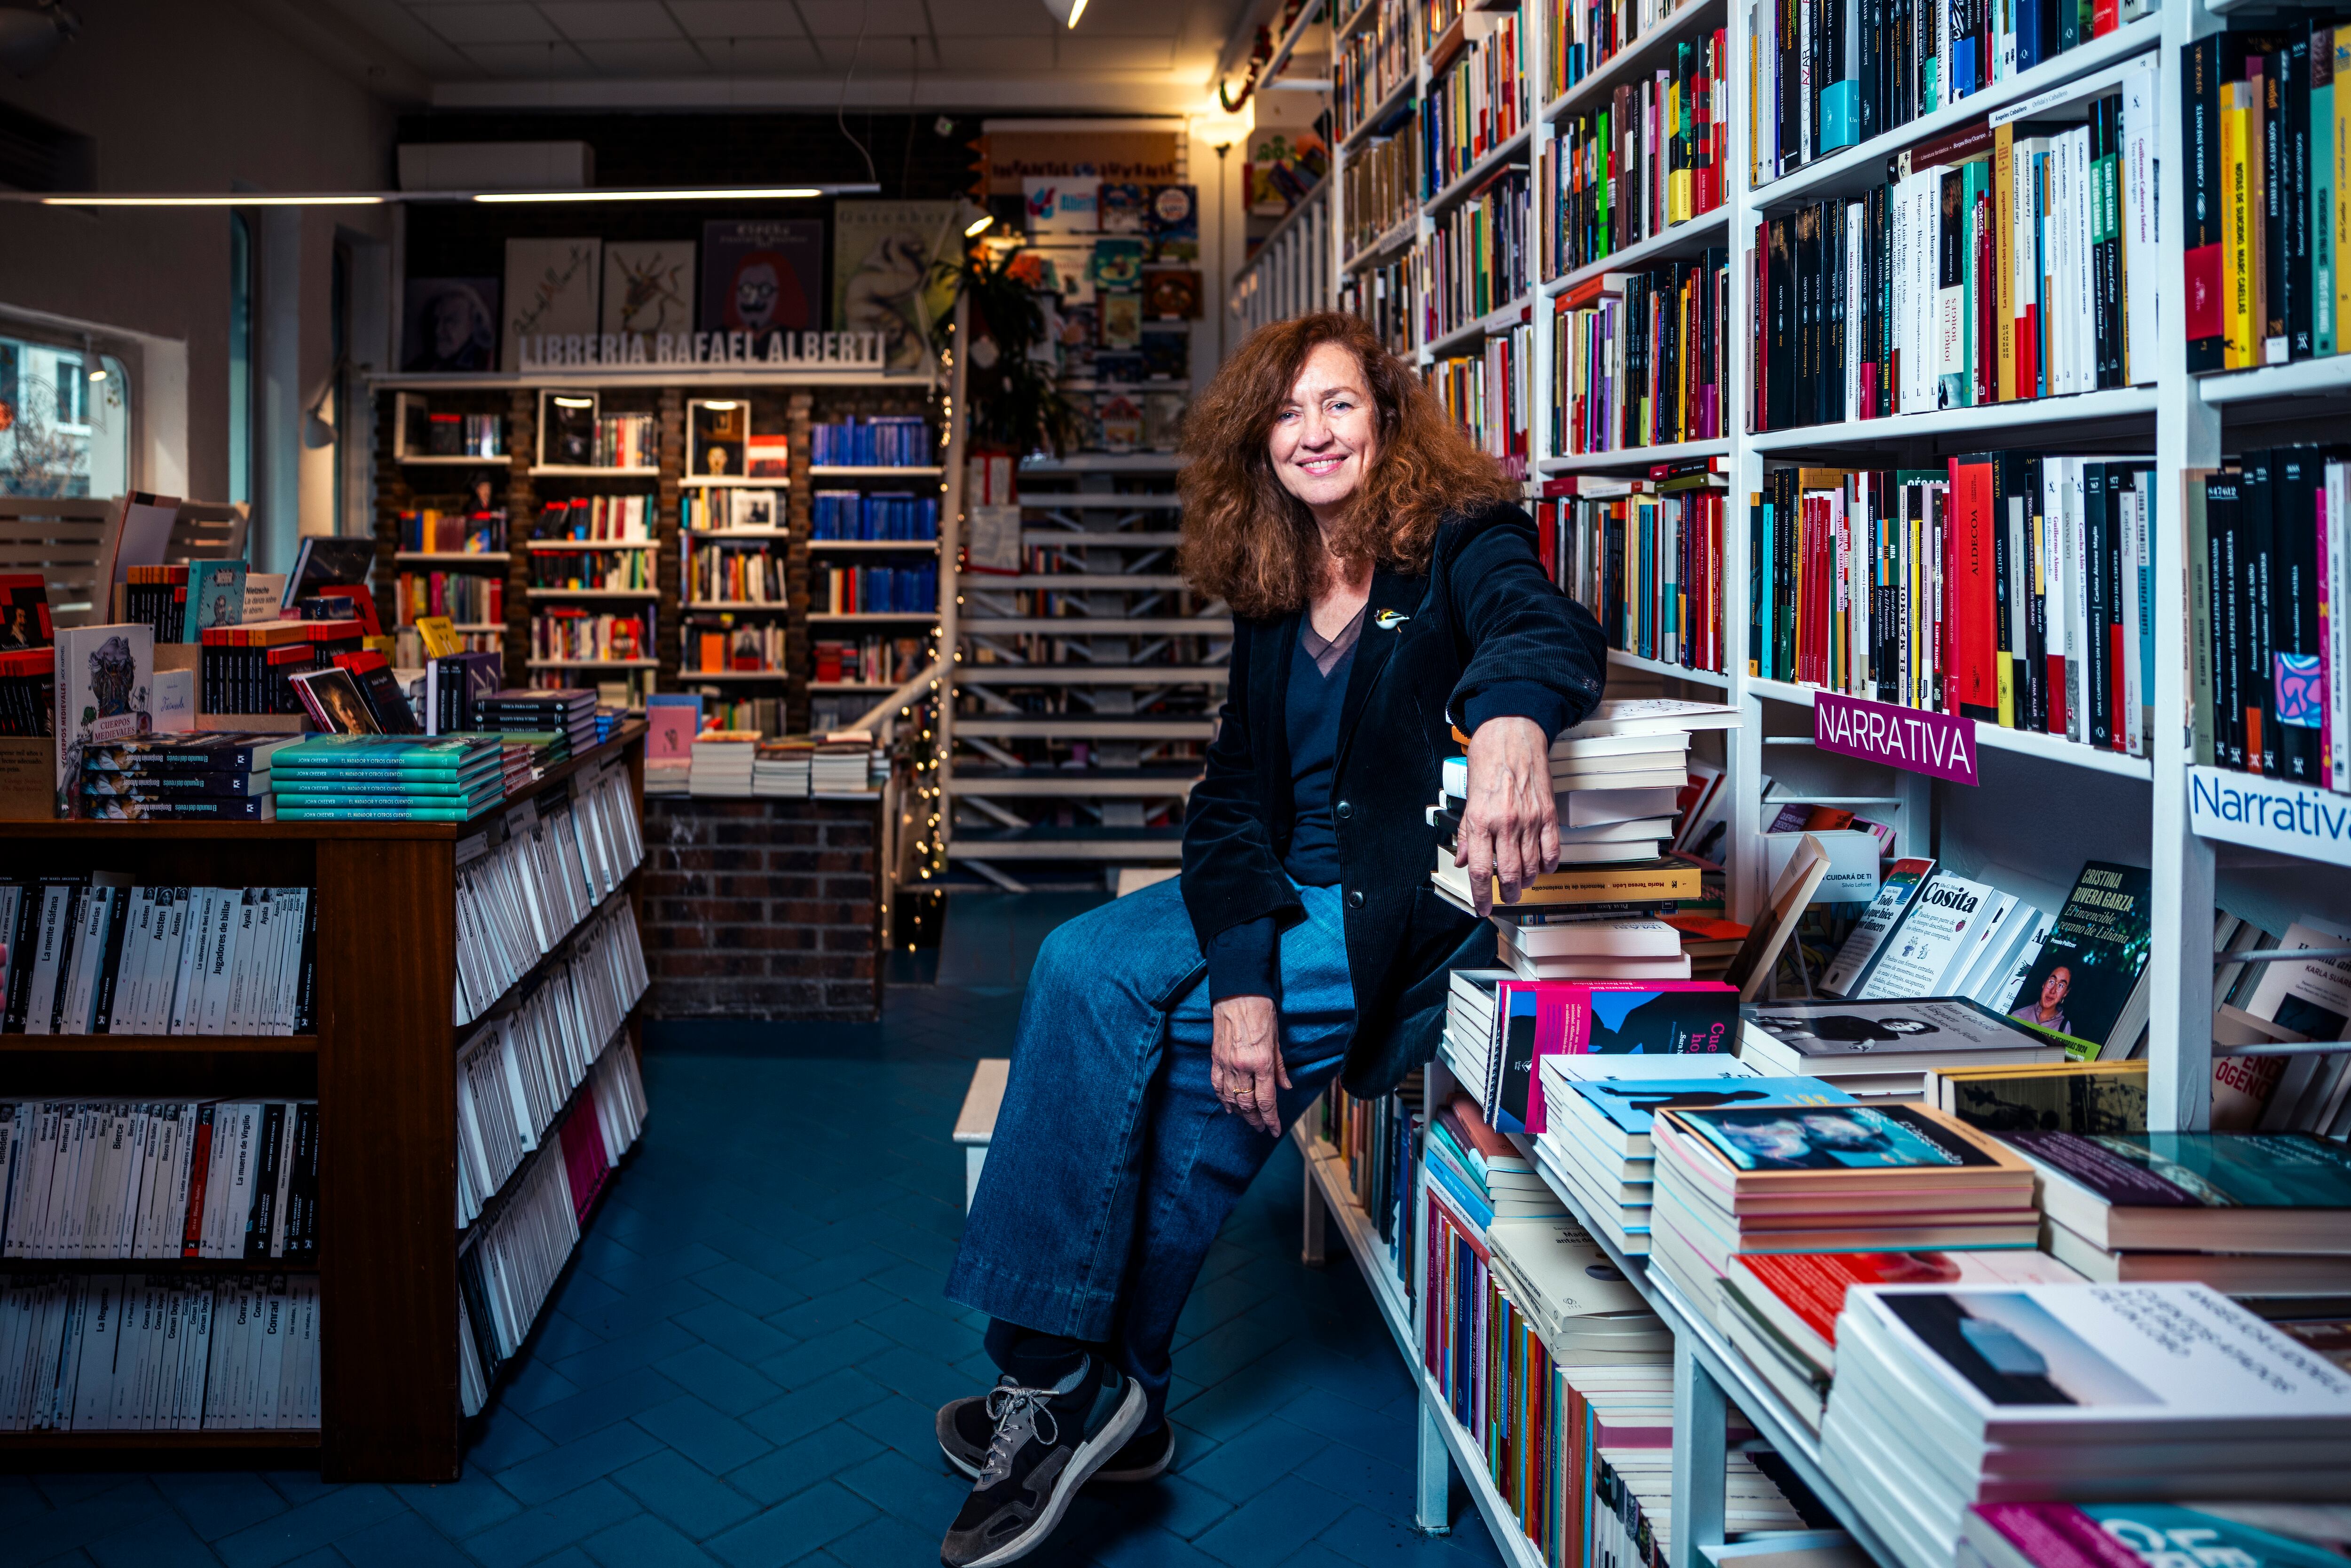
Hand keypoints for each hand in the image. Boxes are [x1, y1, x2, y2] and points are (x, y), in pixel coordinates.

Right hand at [1210, 995, 1288, 1135]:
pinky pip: (1217, 1085)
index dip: (1270, 1119)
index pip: (1266, 1100)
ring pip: (1231, 1098)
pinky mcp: (1215, 1057)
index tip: (1273, 1130)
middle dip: (1256, 1119)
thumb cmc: (1261, 1012)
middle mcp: (1243, 1066)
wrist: (1238, 993)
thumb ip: (1280, 1067)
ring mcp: (1226, 1063)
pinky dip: (1222, 1098)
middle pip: (1248, 1104)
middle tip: (1261, 1127)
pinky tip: (1228, 1106)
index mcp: (1262, 1062)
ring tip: (1247, 1119)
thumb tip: (1285, 1087)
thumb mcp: (1277, 1040)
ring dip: (1240, 1112)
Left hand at [1452, 715, 1559, 915]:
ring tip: (1522, 885)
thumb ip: (1466, 832)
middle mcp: (1506, 823)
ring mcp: (1530, 820)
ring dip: (1527, 882)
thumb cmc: (1488, 760)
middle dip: (1507, 894)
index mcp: (1481, 820)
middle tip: (1504, 898)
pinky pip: (1552, 850)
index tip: (1481, 907)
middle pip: (1509, 874)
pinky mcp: (1548, 814)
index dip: (1480, 895)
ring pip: (1532, 867)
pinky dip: (1548, 865)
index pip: (1480, 870)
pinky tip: (1543, 868)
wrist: (1512, 734)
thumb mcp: (1468, 798)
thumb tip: (1463, 857)